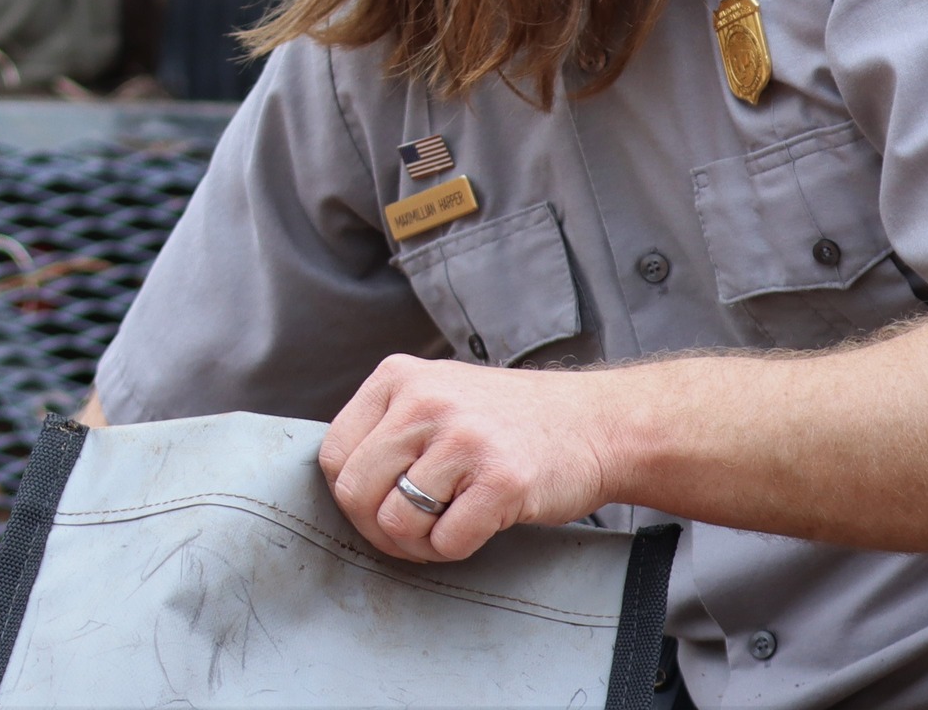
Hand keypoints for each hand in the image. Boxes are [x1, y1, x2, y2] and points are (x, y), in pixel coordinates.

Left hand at [318, 352, 624, 562]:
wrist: (595, 423)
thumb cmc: (507, 421)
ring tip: (445, 528)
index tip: (377, 510)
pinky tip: (476, 527)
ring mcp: (464, 440)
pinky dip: (455, 549)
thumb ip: (387, 426)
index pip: (333, 455)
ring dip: (417, 544)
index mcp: (398, 377)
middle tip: (411, 534)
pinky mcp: (501, 480)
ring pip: (396, 523)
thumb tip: (338, 484)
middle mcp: (425, 402)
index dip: (350, 497)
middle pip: (355, 492)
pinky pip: (446, 542)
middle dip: (376, 529)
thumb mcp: (436, 394)